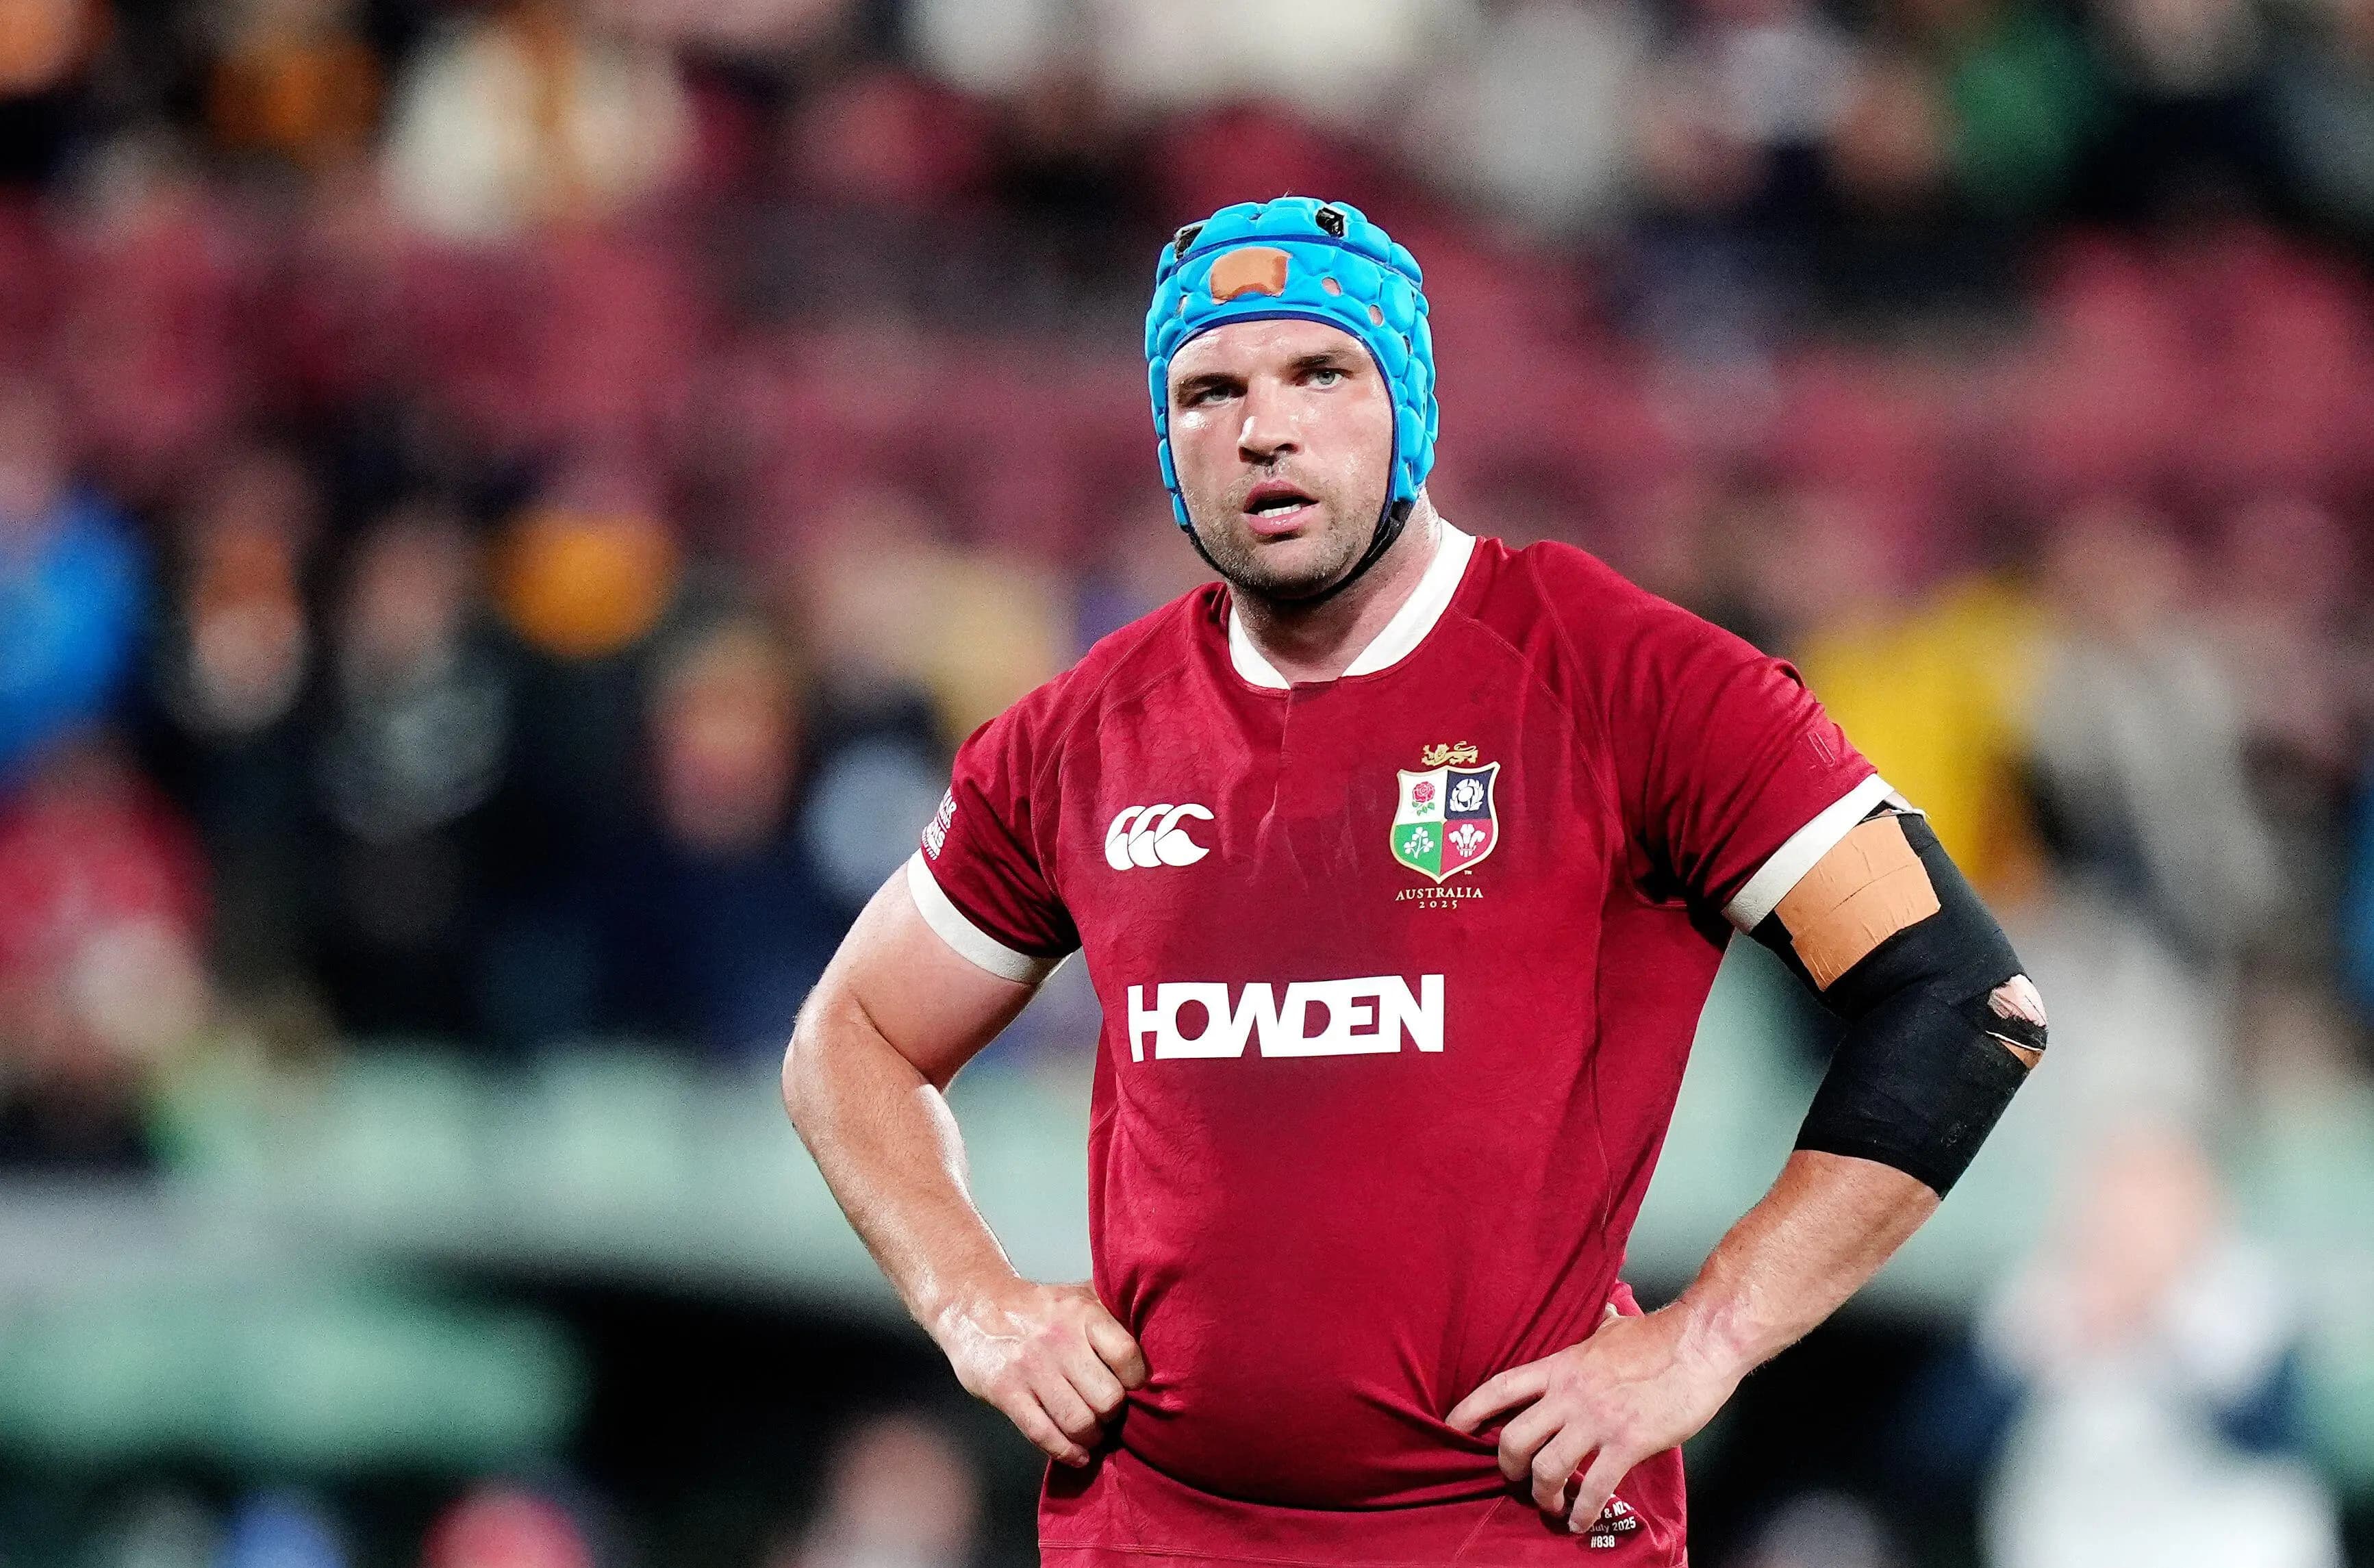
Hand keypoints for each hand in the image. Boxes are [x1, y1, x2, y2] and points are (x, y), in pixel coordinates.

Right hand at [932, 1277, 1147, 1467]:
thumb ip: (1115, 1316)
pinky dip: (1066, 1452)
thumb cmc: (1041, 1308)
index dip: (1137, 1381)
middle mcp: (1059, 1339)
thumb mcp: (1079, 1297)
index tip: (1134, 1388)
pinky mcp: (1005, 1391)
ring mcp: (1030, 1367)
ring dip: (1091, 1438)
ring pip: (1079, 1423)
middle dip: (1113, 1415)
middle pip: (1107, 1399)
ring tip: (1093, 1433)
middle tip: (1110, 1415)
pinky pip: (1044, 1435)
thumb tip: (1165, 1337)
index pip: (1128, 1356)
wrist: (974, 1306)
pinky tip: (1077, 1454)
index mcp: (1082, 1313)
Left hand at [1445, 1306, 1739, 1532]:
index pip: (1501, 1388)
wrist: (1700, 1343)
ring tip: (1552, 1505)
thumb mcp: (1613, 1327)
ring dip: (1543, 1495)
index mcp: (1561, 1366)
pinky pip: (1594, 1488)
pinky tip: (1581, 1522)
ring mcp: (1597, 1421)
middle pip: (1513, 1438)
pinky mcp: (1627, 1443)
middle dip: (1507, 1467)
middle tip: (1515, 1480)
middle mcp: (1570, 1395)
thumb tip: (1602, 1307)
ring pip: (1547, 1469)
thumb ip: (1597, 1327)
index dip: (1469, 1410)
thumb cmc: (1659, 1337)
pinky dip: (1582, 1512)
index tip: (1450, 1427)